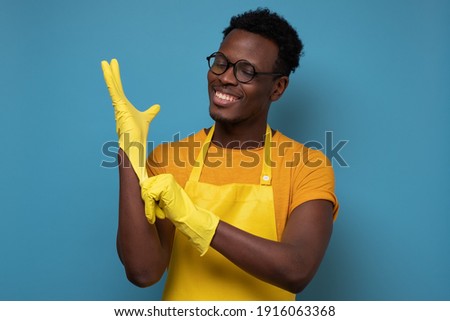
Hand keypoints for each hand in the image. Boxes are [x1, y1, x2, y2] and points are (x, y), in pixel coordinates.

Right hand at [101, 58, 159, 181]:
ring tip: (105, 61)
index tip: (114, 68)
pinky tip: (106, 69)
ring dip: (109, 73)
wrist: (135, 143)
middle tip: (109, 61)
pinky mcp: (118, 105)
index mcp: (123, 106)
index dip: (116, 79)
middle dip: (112, 73)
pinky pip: (113, 89)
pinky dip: (110, 79)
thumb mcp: (147, 117)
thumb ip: (151, 112)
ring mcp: (118, 105)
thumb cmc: (139, 134)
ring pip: (113, 86)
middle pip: (115, 85)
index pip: (119, 89)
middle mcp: (119, 104)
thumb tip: (158, 106)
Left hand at [141, 174, 219, 254]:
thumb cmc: (176, 211)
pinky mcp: (164, 187)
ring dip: (149, 207)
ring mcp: (165, 181)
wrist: (189, 217)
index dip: (145, 197)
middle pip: (144, 187)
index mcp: (165, 178)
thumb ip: (153, 193)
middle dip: (147, 201)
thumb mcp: (162, 199)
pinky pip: (149, 197)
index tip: (149, 207)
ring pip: (146, 192)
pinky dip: (149, 208)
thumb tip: (139, 186)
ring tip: (159, 214)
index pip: (146, 184)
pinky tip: (156, 216)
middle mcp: (165, 177)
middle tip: (156, 213)